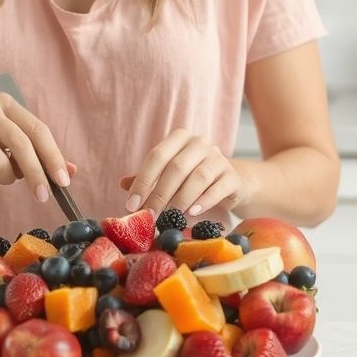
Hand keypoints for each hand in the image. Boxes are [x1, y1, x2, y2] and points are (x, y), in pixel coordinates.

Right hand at [0, 94, 73, 202]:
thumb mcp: (12, 132)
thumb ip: (40, 150)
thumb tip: (70, 172)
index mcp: (9, 105)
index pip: (38, 130)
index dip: (53, 156)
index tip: (64, 181)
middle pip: (20, 145)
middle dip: (35, 174)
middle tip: (43, 196)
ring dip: (6, 178)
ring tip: (1, 172)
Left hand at [121, 129, 245, 217]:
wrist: (231, 182)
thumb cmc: (193, 178)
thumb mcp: (169, 176)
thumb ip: (148, 179)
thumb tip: (122, 183)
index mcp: (179, 139)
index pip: (157, 156)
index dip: (142, 181)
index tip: (131, 204)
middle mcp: (200, 143)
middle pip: (176, 167)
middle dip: (160, 194)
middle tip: (149, 216)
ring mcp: (218, 158)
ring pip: (198, 177)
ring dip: (181, 199)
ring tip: (170, 217)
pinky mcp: (233, 176)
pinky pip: (218, 188)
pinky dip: (204, 200)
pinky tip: (193, 212)